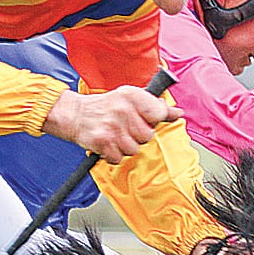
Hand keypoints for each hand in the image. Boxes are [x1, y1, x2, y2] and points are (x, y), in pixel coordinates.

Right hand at [44, 87, 183, 162]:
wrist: (75, 114)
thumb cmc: (106, 107)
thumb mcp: (131, 98)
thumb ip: (155, 106)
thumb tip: (178, 113)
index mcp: (133, 96)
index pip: (159, 113)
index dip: (154, 120)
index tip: (146, 119)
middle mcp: (123, 110)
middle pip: (147, 136)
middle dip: (137, 136)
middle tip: (125, 128)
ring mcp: (113, 127)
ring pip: (134, 149)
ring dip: (125, 146)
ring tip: (115, 135)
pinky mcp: (103, 142)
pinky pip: (119, 158)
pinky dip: (113, 155)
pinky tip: (107, 143)